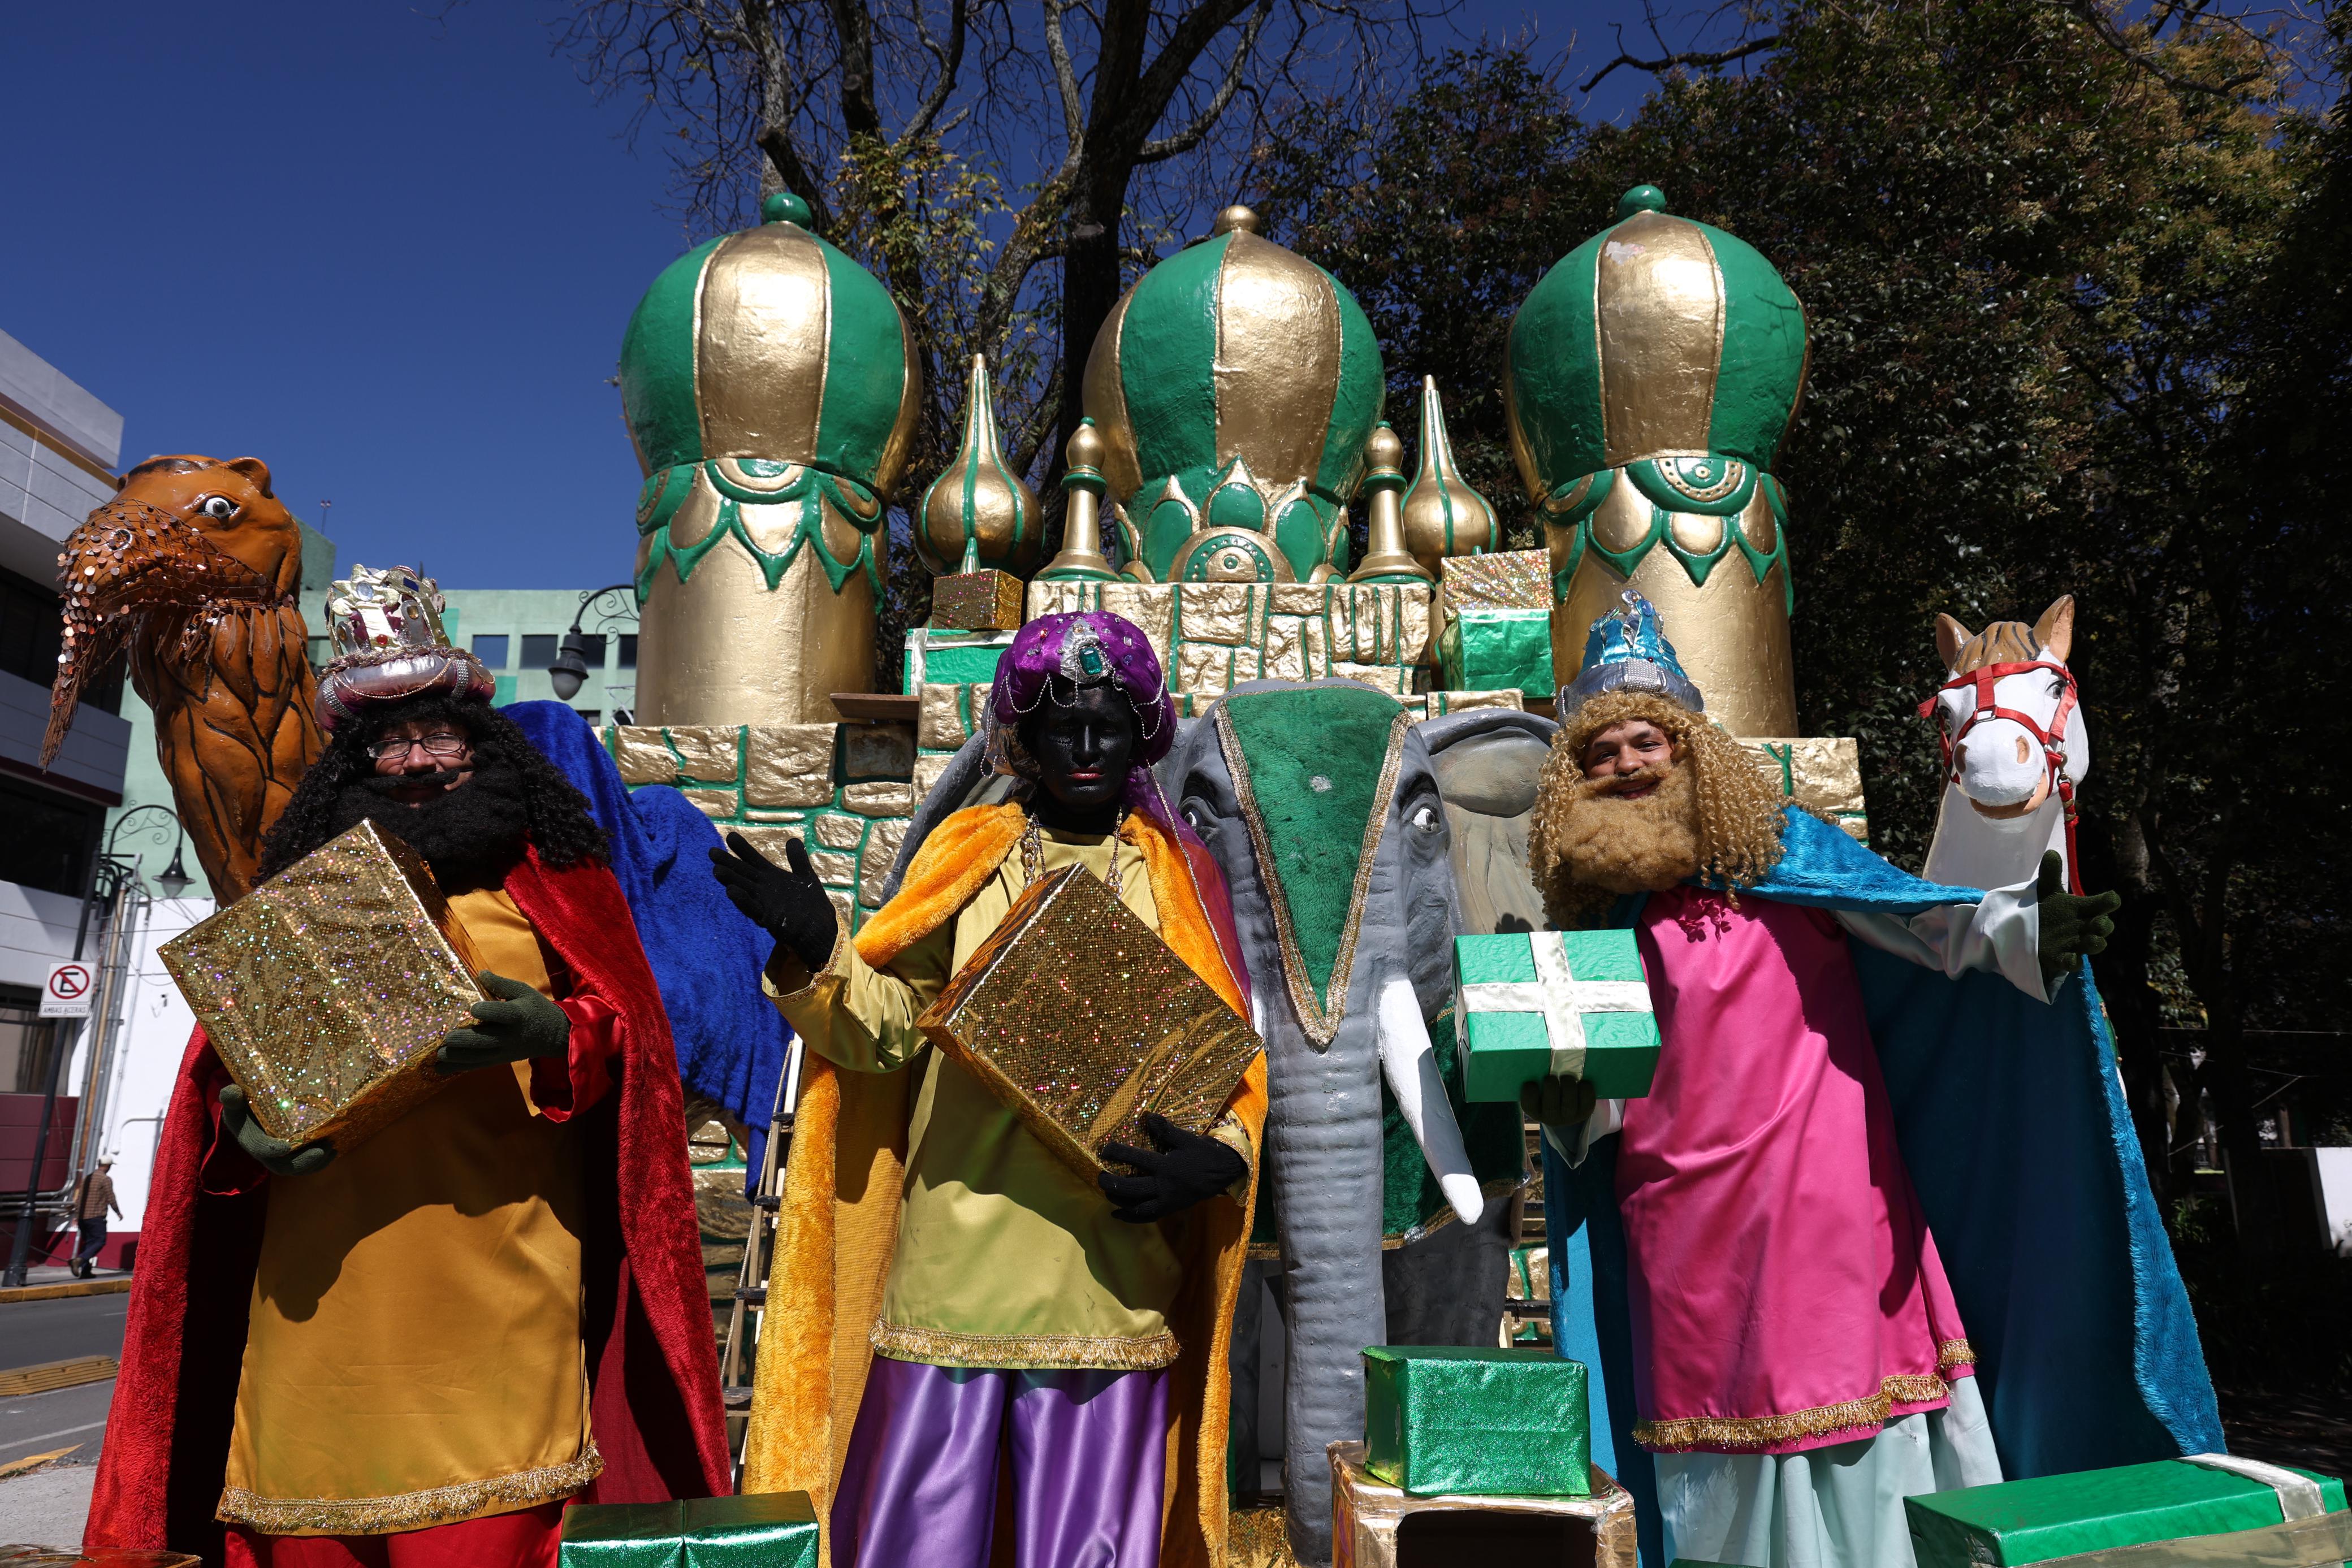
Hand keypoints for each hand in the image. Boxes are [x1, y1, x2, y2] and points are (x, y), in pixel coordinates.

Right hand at [218, 1083, 334, 1176]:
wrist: (250, 1111)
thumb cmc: (243, 1105)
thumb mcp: (235, 1100)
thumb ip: (232, 1097)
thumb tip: (232, 1092)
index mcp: (251, 1140)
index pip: (260, 1149)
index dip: (271, 1150)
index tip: (285, 1147)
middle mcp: (266, 1152)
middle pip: (283, 1165)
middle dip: (302, 1162)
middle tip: (321, 1151)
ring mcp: (280, 1155)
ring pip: (297, 1167)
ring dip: (315, 1162)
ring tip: (332, 1149)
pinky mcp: (293, 1153)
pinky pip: (306, 1163)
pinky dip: (320, 1161)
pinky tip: (335, 1150)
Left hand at [438, 972, 569, 1073]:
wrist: (554, 1035)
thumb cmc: (535, 1009)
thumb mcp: (524, 992)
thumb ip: (501, 985)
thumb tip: (479, 974)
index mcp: (518, 1015)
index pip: (502, 1014)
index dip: (488, 1011)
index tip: (472, 1007)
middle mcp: (510, 1036)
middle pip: (487, 1040)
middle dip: (466, 1040)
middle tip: (447, 1038)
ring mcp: (504, 1051)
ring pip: (479, 1057)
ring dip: (458, 1058)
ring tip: (439, 1056)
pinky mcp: (499, 1060)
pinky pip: (478, 1065)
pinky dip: (460, 1068)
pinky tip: (441, 1069)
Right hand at [710, 832, 838, 970]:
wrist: (818, 930)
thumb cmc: (810, 904)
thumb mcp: (805, 877)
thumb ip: (798, 859)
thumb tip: (792, 840)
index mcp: (771, 878)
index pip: (753, 860)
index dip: (742, 849)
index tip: (730, 835)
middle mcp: (763, 889)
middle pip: (742, 873)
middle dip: (728, 863)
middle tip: (712, 852)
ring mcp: (763, 903)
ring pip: (743, 890)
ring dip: (730, 881)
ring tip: (717, 870)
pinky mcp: (767, 918)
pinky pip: (752, 908)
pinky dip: (742, 900)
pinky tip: (731, 892)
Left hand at [1098, 1113, 1248, 1223]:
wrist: (1224, 1173)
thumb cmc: (1204, 1153)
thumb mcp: (1187, 1138)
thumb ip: (1166, 1130)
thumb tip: (1148, 1117)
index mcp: (1167, 1166)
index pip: (1136, 1159)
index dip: (1117, 1153)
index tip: (1103, 1149)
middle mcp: (1165, 1186)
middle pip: (1131, 1189)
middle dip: (1111, 1184)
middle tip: (1099, 1177)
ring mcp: (1168, 1200)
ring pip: (1137, 1207)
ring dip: (1119, 1202)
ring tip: (1107, 1194)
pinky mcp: (1171, 1208)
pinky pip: (1148, 1216)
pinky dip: (1131, 1217)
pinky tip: (1118, 1213)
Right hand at [1519, 1073, 1596, 1134]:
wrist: (1566, 1110)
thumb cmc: (1548, 1092)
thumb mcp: (1538, 1089)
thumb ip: (1535, 1077)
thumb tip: (1534, 1055)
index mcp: (1535, 1110)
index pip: (1528, 1104)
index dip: (1529, 1092)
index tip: (1531, 1082)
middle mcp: (1551, 1117)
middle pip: (1551, 1106)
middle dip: (1551, 1087)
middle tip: (1551, 1076)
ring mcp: (1569, 1116)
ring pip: (1569, 1103)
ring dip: (1568, 1086)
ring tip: (1567, 1077)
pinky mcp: (1585, 1112)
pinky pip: (1587, 1101)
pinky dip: (1585, 1088)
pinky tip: (1582, 1081)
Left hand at [2035, 850, 2118, 988]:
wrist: (2030, 933)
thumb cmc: (2048, 912)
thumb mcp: (2046, 892)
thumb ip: (2050, 874)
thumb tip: (2051, 853)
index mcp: (2084, 909)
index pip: (2103, 903)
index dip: (2109, 901)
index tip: (2111, 899)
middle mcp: (2084, 926)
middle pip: (2103, 926)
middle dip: (2103, 925)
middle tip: (2097, 923)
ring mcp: (2075, 943)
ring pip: (2094, 945)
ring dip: (2094, 943)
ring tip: (2090, 939)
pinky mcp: (2062, 958)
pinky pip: (2072, 963)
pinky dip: (2073, 961)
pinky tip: (2070, 958)